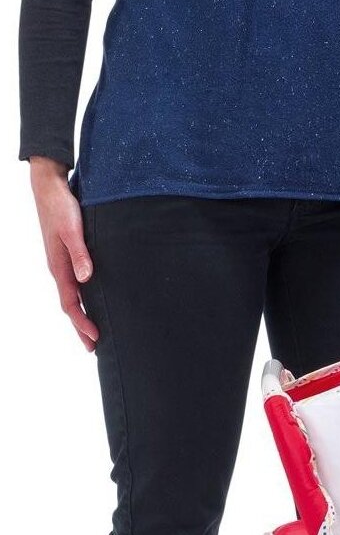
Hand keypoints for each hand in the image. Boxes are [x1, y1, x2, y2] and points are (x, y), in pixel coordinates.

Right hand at [30, 156, 98, 350]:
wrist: (49, 187)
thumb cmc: (61, 206)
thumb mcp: (72, 229)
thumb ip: (80, 253)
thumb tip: (86, 279)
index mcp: (58, 266)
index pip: (70, 303)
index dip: (82, 322)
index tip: (96, 338)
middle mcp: (58, 268)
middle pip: (70, 305)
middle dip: (81, 327)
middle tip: (93, 347)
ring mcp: (61, 263)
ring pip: (71, 296)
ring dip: (80, 315)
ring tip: (92, 331)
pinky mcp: (65, 255)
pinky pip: (72, 284)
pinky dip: (80, 298)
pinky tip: (89, 299)